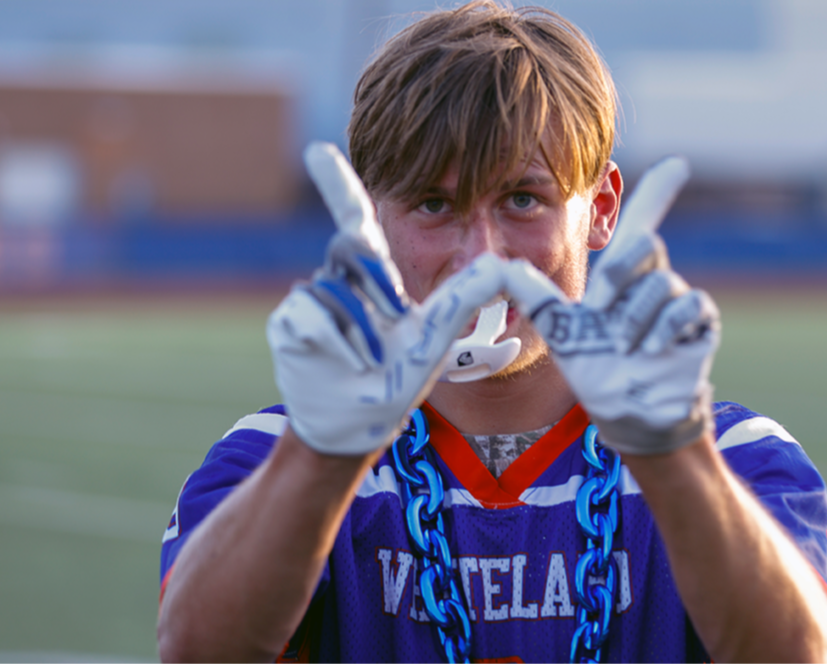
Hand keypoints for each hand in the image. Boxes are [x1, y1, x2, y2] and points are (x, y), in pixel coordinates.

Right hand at [267, 142, 505, 454]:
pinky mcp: (290, 322)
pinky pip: (313, 319)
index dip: (334, 183)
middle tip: (396, 313)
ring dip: (365, 331)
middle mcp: (339, 280)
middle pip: (352, 246)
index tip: (314, 149)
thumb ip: (466, 300)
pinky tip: (348, 367)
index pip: (353, 217)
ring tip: (374, 362)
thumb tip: (505, 267)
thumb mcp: (438, 339)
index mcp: (373, 277)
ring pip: (334, 290)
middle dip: (376, 278)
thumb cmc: (399, 377)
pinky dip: (342, 349)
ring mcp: (310, 298)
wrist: (360, 422)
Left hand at [505, 157, 719, 454]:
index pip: (639, 222)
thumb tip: (496, 264)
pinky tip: (648, 350)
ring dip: (632, 320)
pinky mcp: (698, 322)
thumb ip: (532, 293)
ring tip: (622, 348)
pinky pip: (686, 306)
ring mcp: (677, 299)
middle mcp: (651, 279)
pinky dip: (662, 330)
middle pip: (643, 244)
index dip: (657, 192)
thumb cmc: (593, 364)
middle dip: (617, 275)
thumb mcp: (557, 327)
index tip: (678, 164)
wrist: (622, 408)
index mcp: (620, 275)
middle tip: (599, 308)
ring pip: (659, 284)